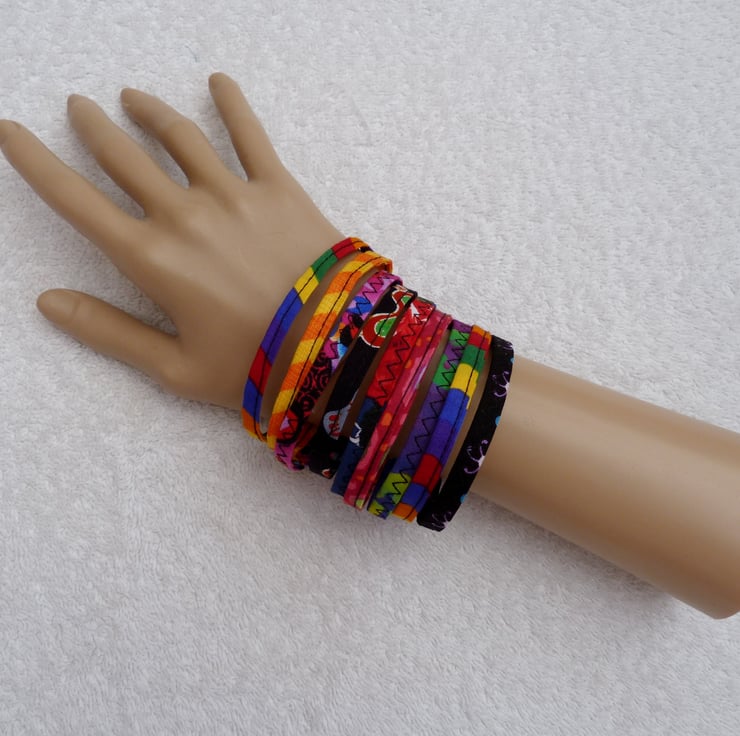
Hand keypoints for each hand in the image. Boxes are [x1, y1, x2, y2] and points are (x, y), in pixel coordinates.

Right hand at [0, 73, 344, 409]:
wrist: (338, 349)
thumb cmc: (254, 367)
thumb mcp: (175, 366)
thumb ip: (109, 332)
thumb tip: (47, 303)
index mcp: (152, 259)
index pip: (77, 201)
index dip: (37, 163)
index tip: (11, 131)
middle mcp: (185, 215)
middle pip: (124, 157)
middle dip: (94, 128)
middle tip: (79, 106)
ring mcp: (234, 195)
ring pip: (179, 137)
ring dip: (149, 111)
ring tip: (131, 96)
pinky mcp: (280, 188)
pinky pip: (251, 135)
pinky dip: (232, 104)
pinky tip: (219, 81)